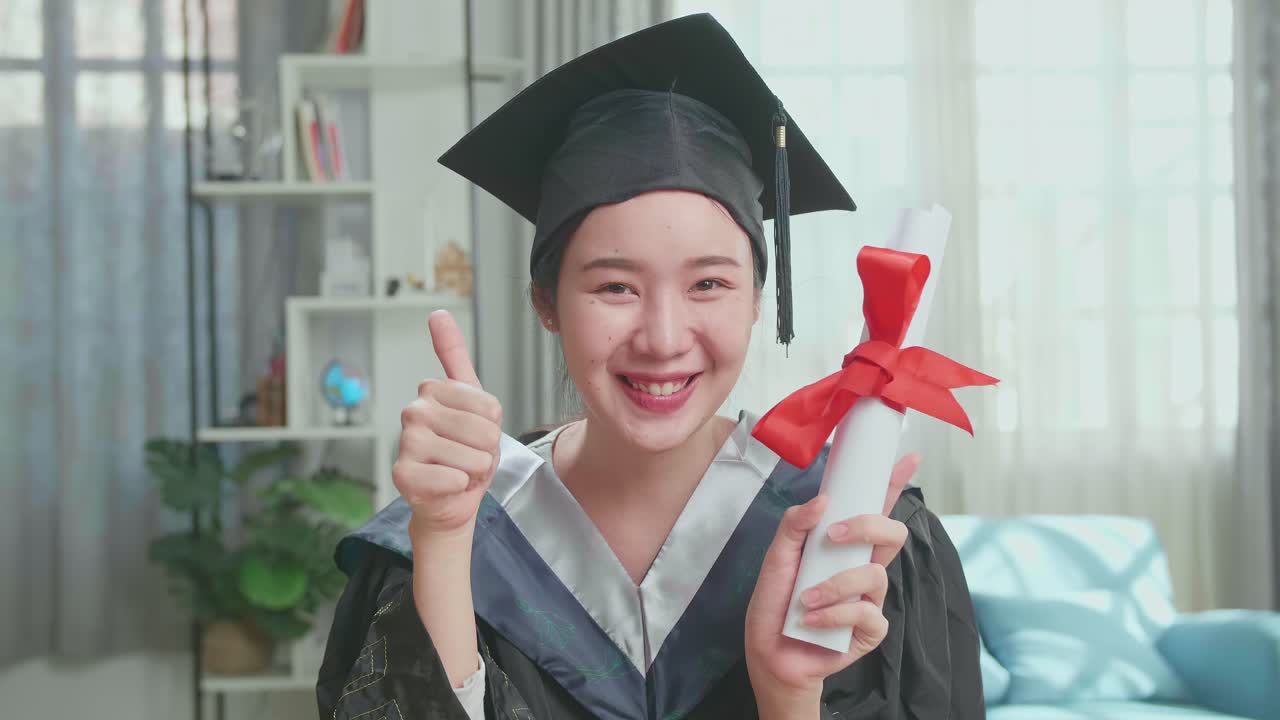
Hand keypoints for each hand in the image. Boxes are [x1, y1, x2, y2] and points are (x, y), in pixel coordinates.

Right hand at [393, 310, 502, 537]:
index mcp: (432, 390)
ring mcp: (407, 442)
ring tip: (457, 470)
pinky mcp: (403, 476)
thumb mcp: (471, 400)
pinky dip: (460, 488)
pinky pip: (455, 479)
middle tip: (466, 456)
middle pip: (484, 431)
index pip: (489, 406)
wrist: (451, 498)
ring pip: (474, 457)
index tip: (473, 432)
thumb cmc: (464, 450)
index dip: (492, 426)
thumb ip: (454, 355)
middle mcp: (414, 411)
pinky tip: (445, 486)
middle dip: (485, 451)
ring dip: (474, 471)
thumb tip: (437, 313)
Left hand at [744, 454, 919, 709]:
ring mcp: (869, 600)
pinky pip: (868, 615)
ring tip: (805, 598)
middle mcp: (861, 568)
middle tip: (834, 535)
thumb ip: (794, 525)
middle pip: (893, 534)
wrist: (769, 653)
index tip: (908, 458)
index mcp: (843, 547)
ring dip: (835, 584)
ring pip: (876, 575)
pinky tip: (811, 621)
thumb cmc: (774, 604)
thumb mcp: (776, 558)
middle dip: (870, 526)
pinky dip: (835, 614)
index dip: (893, 484)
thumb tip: (822, 501)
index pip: (874, 509)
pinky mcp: (870, 632)